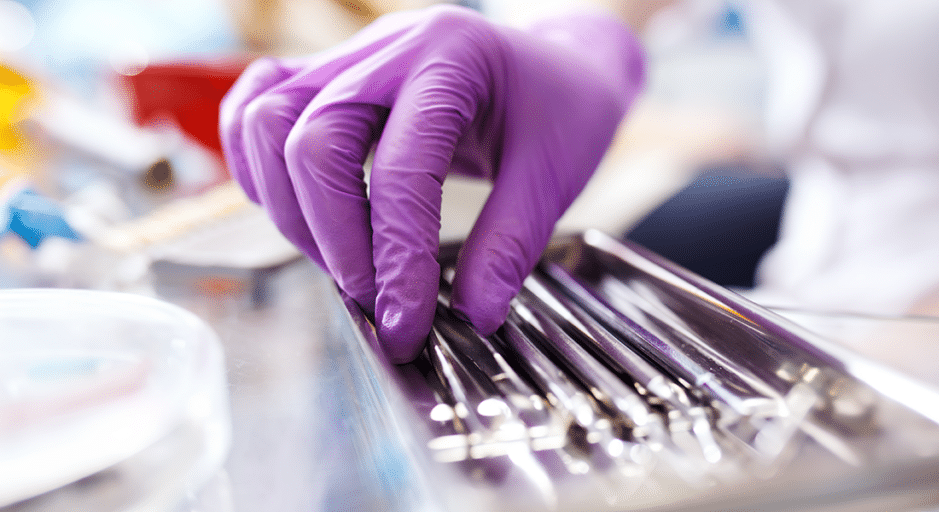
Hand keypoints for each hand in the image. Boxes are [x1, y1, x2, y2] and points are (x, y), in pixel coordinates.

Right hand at [220, 5, 643, 362]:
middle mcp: (388, 48)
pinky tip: (296, 214)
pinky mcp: (327, 77)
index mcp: (453, 58)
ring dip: (291, 211)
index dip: (397, 258)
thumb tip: (472, 317)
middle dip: (335, 240)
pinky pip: (256, 105)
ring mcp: (348, 57)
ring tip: (344, 265)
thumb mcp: (555, 174)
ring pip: (268, 124)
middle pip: (314, 142)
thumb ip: (511, 245)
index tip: (408, 325)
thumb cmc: (562, 110)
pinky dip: (257, 166)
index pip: (401, 168)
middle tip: (374, 302)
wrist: (556, 63)